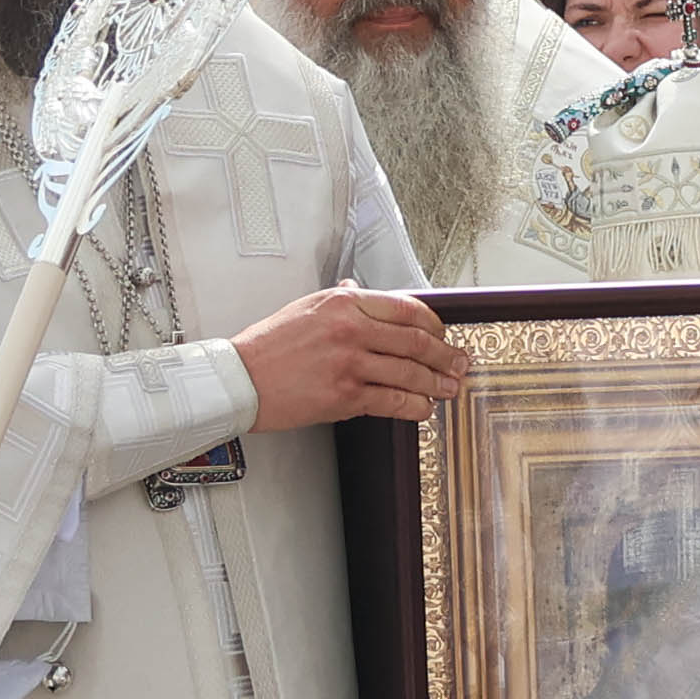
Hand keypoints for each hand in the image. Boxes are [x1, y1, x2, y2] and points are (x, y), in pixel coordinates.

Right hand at [235, 284, 468, 431]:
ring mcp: (350, 364)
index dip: (435, 325)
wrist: (240, 380)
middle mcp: (351, 330)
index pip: (406, 308)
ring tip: (449, 388)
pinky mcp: (345, 396)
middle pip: (416, 341)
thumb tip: (359, 289)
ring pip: (410, 373)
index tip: (443, 335)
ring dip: (437, 384)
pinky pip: (393, 402)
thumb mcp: (306, 308)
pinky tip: (423, 409)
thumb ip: (340, 300)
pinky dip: (415, 407)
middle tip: (459, 363)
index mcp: (344, 303)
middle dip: (446, 356)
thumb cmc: (268, 346)